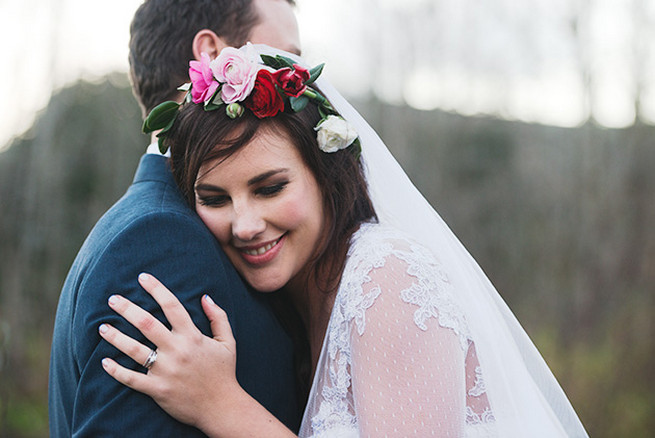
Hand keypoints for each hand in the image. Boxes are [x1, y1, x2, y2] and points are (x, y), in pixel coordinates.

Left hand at [99, 272, 239, 429]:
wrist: (222, 407)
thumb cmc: (224, 372)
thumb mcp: (228, 341)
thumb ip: (218, 317)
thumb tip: (205, 296)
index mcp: (193, 337)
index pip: (172, 306)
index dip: (156, 289)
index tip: (142, 278)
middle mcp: (177, 351)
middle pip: (147, 323)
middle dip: (128, 309)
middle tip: (113, 299)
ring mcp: (166, 371)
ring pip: (135, 350)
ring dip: (116, 337)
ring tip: (102, 327)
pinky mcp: (158, 390)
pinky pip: (132, 379)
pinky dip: (116, 371)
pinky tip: (104, 361)